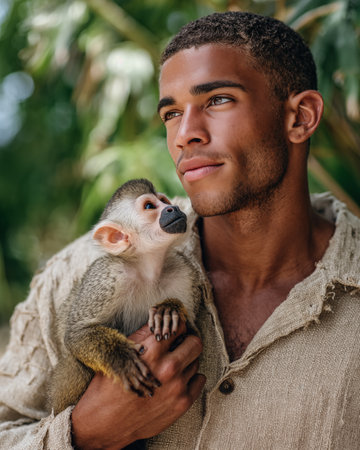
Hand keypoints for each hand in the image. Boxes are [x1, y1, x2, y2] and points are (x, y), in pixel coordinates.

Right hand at [71, 322, 204, 448]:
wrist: (105, 422)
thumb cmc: (110, 385)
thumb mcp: (122, 354)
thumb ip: (143, 335)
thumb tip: (158, 318)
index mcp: (152, 351)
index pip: (178, 326)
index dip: (178, 324)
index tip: (176, 327)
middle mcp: (168, 367)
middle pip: (194, 343)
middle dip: (187, 340)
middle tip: (180, 343)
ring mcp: (178, 386)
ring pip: (196, 361)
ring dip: (186, 360)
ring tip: (173, 365)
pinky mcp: (182, 403)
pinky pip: (199, 380)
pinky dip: (191, 377)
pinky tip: (179, 378)